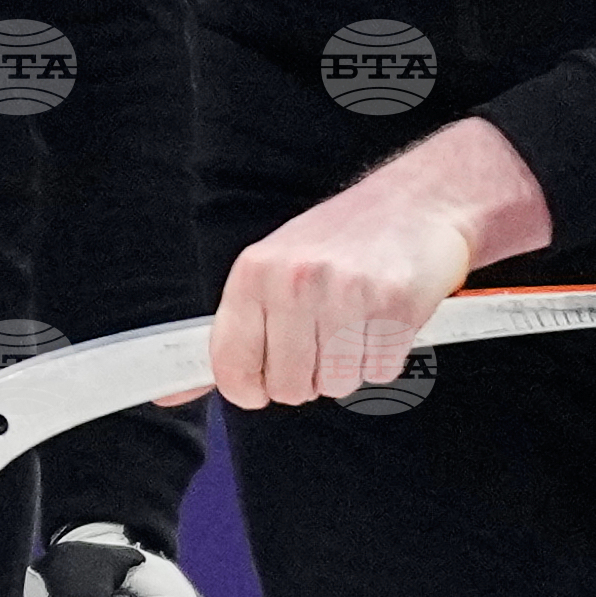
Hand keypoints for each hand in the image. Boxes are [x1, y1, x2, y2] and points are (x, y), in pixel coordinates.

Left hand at [204, 117, 552, 408]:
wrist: (417, 202)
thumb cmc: (342, 242)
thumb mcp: (276, 269)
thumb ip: (238, 330)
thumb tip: (178, 395)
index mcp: (255, 272)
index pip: (231, 366)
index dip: (249, 388)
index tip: (263, 384)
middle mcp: (296, 281)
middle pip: (288, 388)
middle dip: (308, 378)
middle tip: (325, 340)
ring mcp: (346, 293)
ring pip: (335, 386)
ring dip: (349, 367)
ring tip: (357, 324)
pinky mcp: (393, 306)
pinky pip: (378, 373)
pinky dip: (384, 357)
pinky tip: (384, 321)